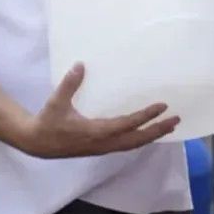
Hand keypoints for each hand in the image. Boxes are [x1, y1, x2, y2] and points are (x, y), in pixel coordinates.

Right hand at [10, 63, 179, 158]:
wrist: (37, 144)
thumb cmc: (48, 121)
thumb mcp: (56, 102)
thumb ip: (69, 84)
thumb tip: (80, 65)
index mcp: (95, 132)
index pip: (127, 124)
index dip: (145, 116)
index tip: (162, 106)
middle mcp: (103, 143)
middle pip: (137, 139)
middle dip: (158, 130)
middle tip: (176, 120)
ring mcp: (103, 148)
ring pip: (133, 144)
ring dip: (152, 135)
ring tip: (170, 126)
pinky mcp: (102, 148)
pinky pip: (127, 145)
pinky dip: (141, 139)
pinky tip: (150, 133)